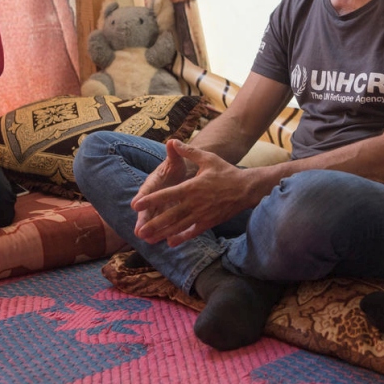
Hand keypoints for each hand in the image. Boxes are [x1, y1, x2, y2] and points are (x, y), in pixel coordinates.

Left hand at [131, 139, 251, 246]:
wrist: (246, 188)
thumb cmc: (226, 172)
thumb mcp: (208, 158)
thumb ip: (188, 151)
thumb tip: (173, 141)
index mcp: (192, 187)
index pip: (167, 194)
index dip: (151, 200)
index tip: (136, 204)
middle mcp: (195, 202)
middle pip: (171, 215)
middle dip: (154, 224)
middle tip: (139, 232)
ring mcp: (202, 214)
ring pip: (179, 226)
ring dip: (163, 233)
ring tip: (149, 240)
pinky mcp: (209, 222)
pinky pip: (193, 232)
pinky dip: (182, 237)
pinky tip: (171, 242)